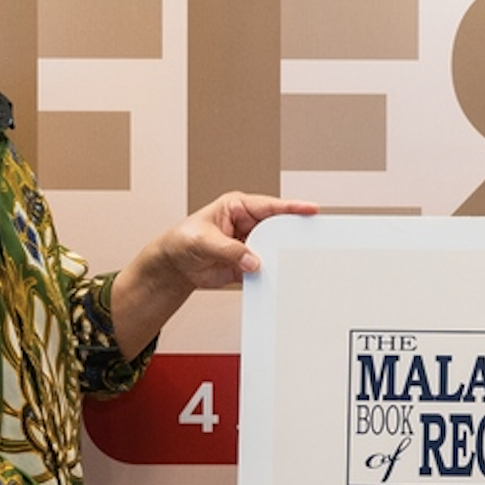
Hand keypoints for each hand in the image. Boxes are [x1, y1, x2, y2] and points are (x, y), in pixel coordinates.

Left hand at [112, 192, 318, 355]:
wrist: (174, 267)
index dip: (292, 208)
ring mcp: (250, 245)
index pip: (270, 206)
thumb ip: (228, 250)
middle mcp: (248, 224)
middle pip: (277, 228)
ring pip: (274, 249)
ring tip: (289, 263)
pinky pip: (266, 268)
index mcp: (237, 207)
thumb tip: (253, 261)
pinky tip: (276, 277)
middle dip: (290, 235)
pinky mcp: (248, 264)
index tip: (310, 210)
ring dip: (280, 257)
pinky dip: (271, 274)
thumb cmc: (182, 242)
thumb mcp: (203, 241)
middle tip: (304, 242)